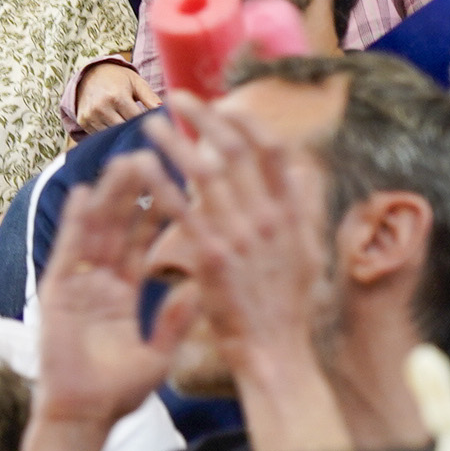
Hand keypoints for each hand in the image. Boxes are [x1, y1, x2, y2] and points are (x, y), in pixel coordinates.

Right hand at [29, 148, 187, 434]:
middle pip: (117, 228)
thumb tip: (196, 287)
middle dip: (132, 193)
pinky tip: (85, 193)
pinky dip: (76, 223)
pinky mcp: (58, 294)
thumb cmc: (117, 394)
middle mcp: (98, 284)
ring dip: (109, 197)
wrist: (84, 418)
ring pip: (95, 232)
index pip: (141, 245)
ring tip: (125, 161)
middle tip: (148, 154)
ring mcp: (77, 286)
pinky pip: (69, 252)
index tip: (173, 181)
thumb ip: (174, 320)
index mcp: (122, 296)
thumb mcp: (157, 354)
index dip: (155, 214)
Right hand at [72, 59, 154, 133]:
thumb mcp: (136, 83)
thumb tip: (167, 113)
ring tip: (129, 127)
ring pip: (112, 135)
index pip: (136, 120)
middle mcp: (101, 107)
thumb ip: (151, 98)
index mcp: (116, 96)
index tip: (153, 124)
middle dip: (134, 130)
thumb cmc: (118, 78)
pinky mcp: (83, 122)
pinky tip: (115, 126)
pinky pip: (100, 135)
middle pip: (124, 130)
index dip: (145, 123)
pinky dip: (109, 134)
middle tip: (143, 129)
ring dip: (121, 134)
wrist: (89, 73)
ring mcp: (90, 116)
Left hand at [138, 98, 332, 395]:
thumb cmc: (287, 304)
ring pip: (203, 173)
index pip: (272, 151)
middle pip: (233, 151)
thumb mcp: (309, 251)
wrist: (275, 351)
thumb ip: (305, 207)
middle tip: (179, 99)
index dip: (247, 122)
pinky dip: (160, 183)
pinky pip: (181, 210)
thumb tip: (306, 167)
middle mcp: (268, 218)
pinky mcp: (211, 257)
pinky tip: (140, 166)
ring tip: (151, 125)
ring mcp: (240, 236)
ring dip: (175, 143)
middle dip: (204, 119)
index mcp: (292, 213)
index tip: (224, 105)